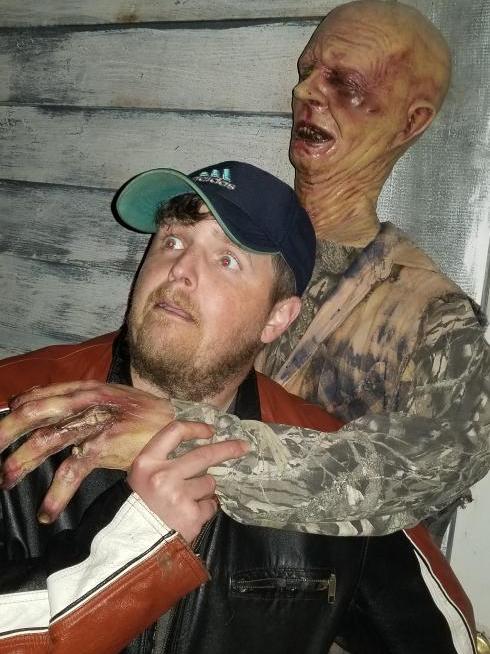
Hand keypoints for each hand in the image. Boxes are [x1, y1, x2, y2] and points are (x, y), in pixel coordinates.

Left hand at [0, 380, 176, 520]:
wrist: (178, 423)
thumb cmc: (143, 413)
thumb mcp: (112, 398)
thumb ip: (83, 401)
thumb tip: (50, 408)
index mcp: (86, 389)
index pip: (42, 395)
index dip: (18, 408)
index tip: (3, 422)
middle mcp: (86, 400)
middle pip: (35, 412)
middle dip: (6, 431)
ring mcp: (95, 422)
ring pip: (46, 440)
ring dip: (21, 462)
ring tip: (6, 481)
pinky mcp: (106, 445)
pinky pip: (72, 470)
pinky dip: (56, 494)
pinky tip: (47, 513)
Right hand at [127, 420, 248, 541]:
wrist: (132, 544)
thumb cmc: (138, 507)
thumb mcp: (141, 477)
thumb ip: (163, 461)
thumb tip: (200, 448)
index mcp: (146, 462)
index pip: (174, 432)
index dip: (195, 428)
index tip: (210, 431)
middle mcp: (163, 476)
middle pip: (204, 455)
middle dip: (228, 449)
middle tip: (243, 447)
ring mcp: (178, 496)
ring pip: (209, 483)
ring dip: (204, 490)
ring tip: (186, 501)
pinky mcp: (192, 515)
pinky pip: (211, 505)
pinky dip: (205, 509)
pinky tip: (190, 515)